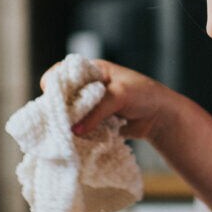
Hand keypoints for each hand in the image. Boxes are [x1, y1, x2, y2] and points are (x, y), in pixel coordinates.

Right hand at [39, 59, 177, 139]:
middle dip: (57, 108)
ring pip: (69, 114)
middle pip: (62, 96)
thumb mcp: (119, 95)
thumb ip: (96, 110)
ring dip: (67, 123)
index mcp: (91, 70)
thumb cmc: (143, 95)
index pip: (62, 73)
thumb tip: (74, 130)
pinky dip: (77, 134)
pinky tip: (73, 140)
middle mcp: (87, 86)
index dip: (54, 84)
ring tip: (62, 134)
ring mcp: (90, 105)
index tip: (51, 100)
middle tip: (55, 121)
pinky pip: (80, 128)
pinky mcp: (94, 122)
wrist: (161, 116)